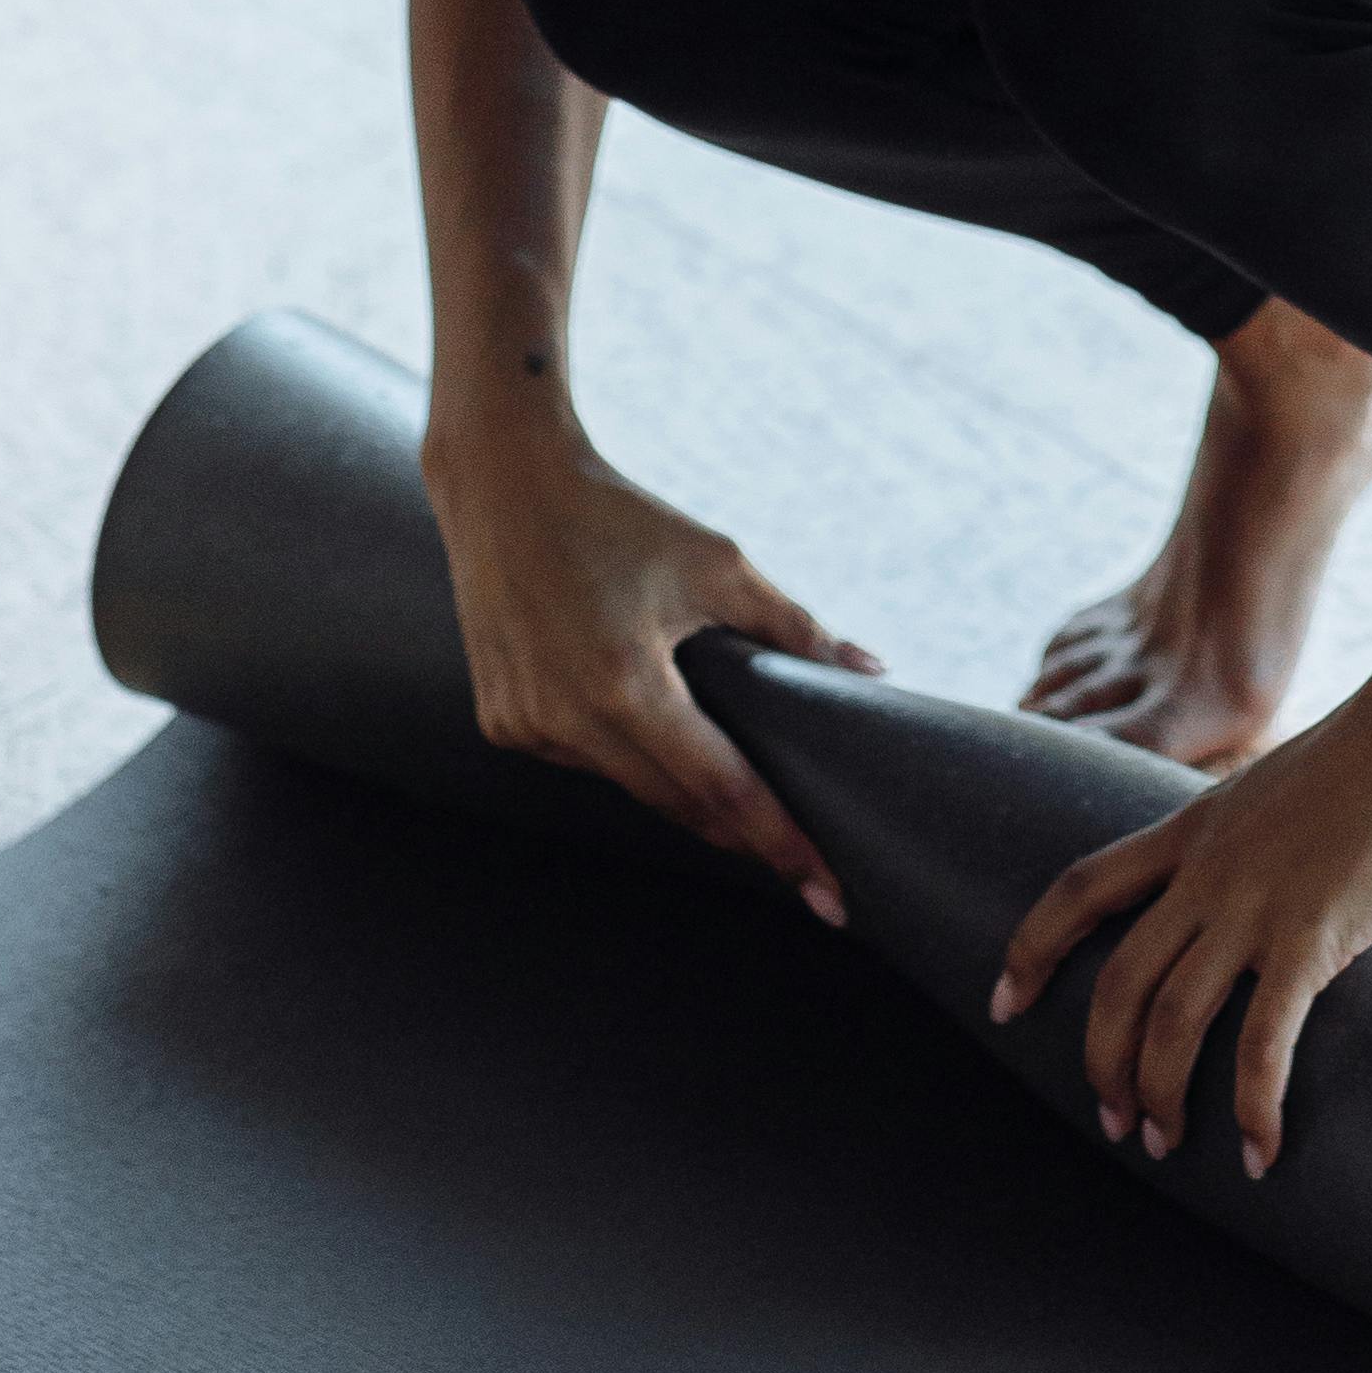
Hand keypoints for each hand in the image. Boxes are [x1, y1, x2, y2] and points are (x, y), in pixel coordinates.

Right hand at [424, 423, 879, 915]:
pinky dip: (624, 755)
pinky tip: (646, 730)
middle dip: (744, 836)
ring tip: (738, 801)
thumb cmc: (619, 518)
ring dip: (683, 792)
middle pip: (678, 804)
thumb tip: (869, 672)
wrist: (504, 483)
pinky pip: (585, 761)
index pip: (720, 788)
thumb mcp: (717, 564)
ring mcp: (526, 726)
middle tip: (806, 867)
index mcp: (626, 684)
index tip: (826, 890)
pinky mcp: (502, 721)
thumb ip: (794, 628)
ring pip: (630, 786)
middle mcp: (568, 717)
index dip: (778, 840)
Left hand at [985, 690, 1371, 1177]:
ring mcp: (1253, 906)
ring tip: (1165, 1143)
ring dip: (1160, 1094)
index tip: (1004, 1003)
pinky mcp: (1311, 939)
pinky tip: (1261, 1153)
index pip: (1081, 890)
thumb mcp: (1279, 786)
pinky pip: (1262, 1043)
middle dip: (1102, 1062)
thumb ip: (1254, 837)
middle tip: (1113, 1120)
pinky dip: (1252, 1107)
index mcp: (1191, 829)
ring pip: (1172, 1021)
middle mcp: (1207, 873)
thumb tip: (1268, 874)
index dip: (1032, 949)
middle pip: (1118, 982)